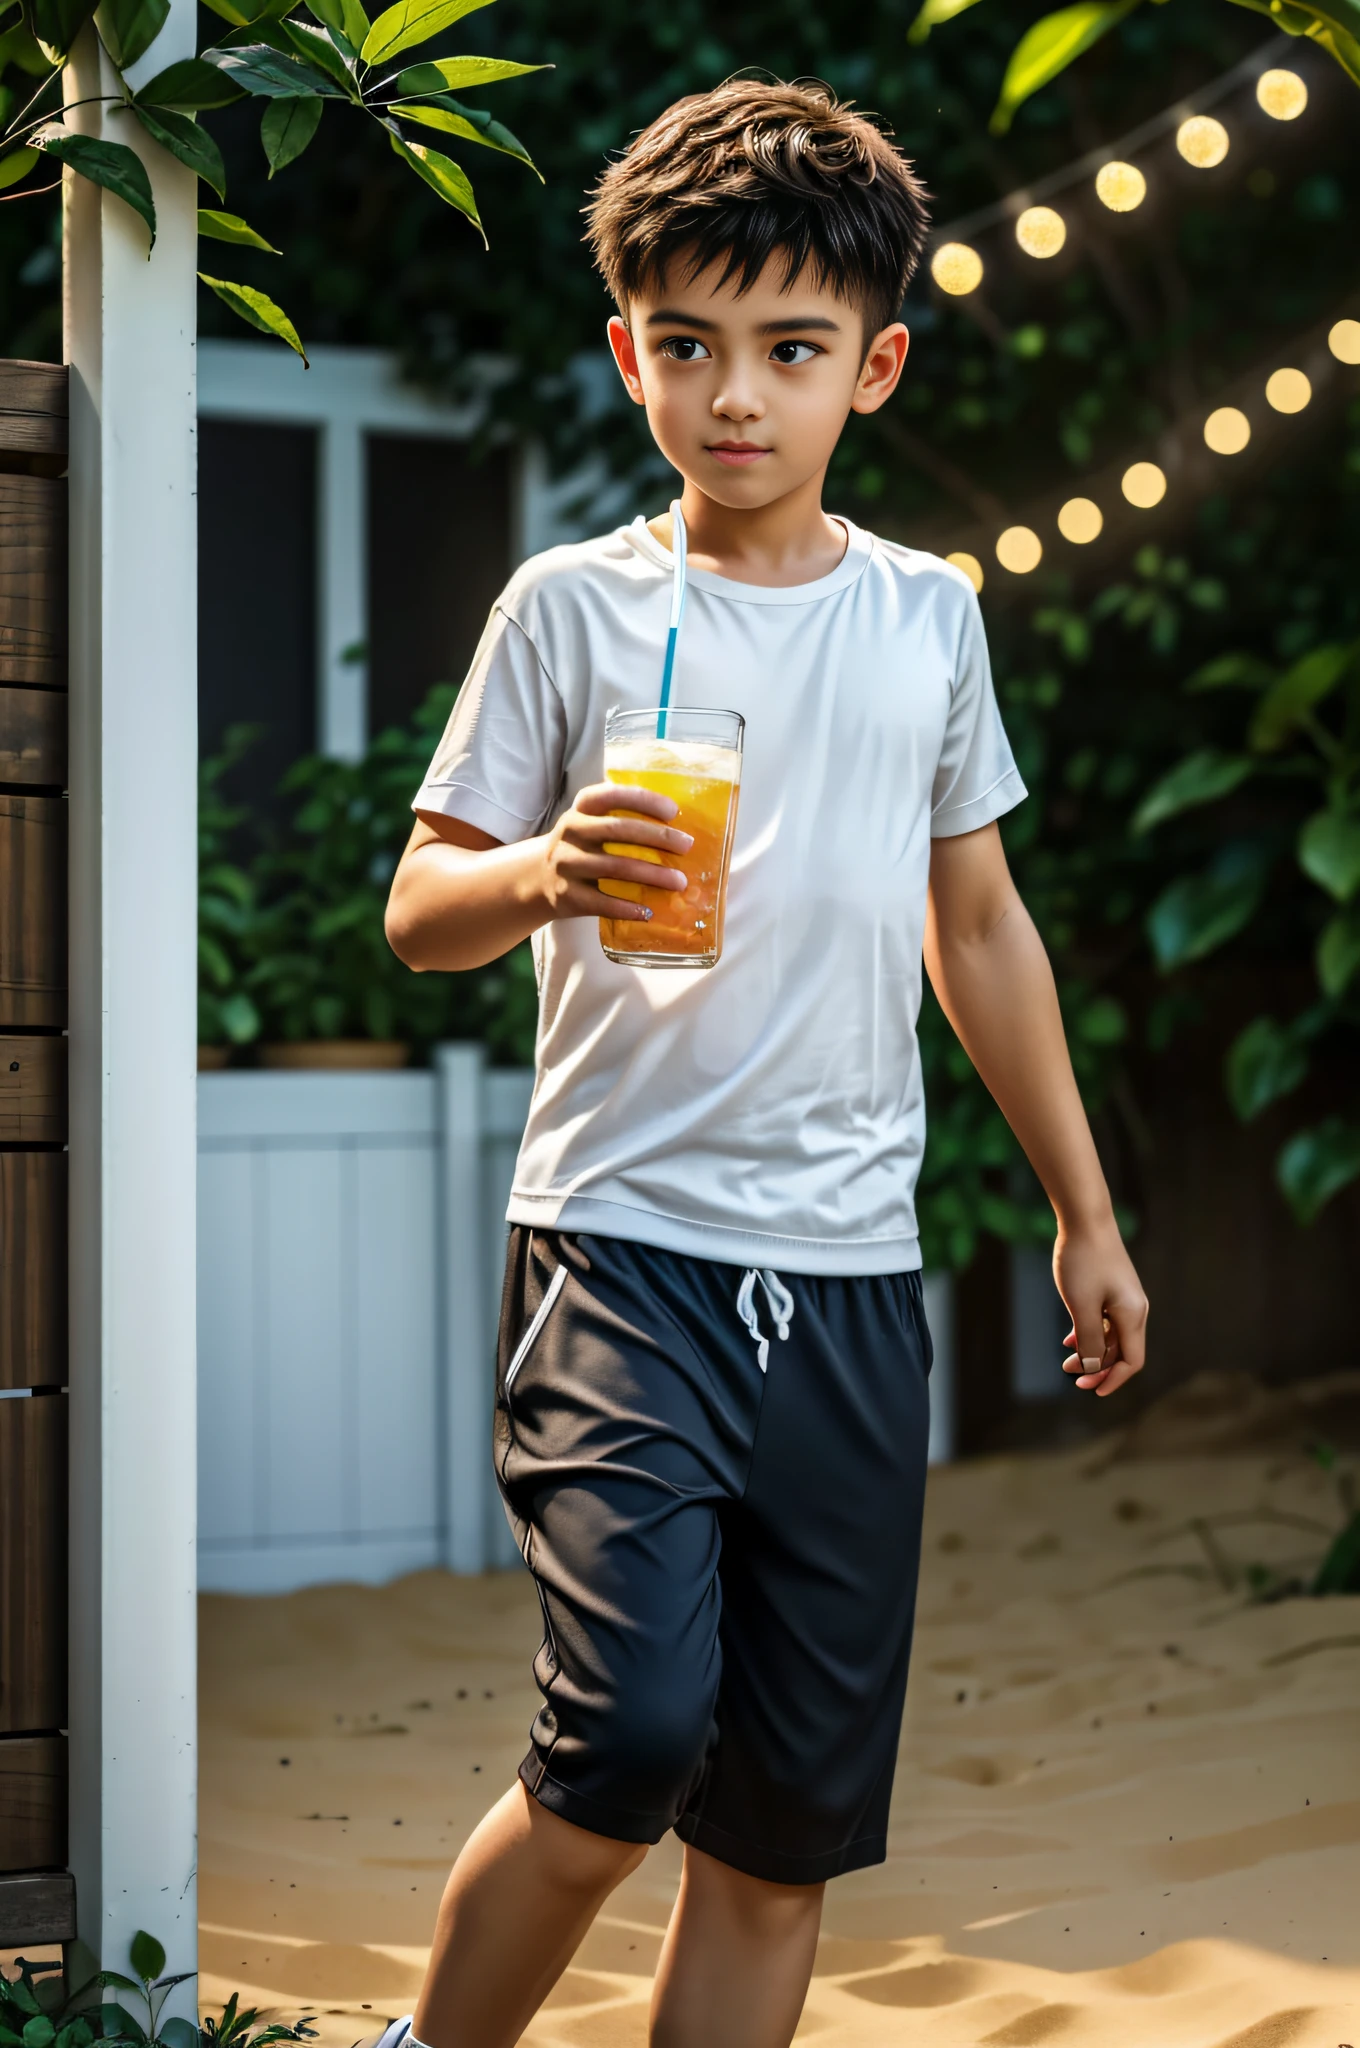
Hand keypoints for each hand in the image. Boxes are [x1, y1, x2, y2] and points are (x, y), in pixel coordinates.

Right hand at [535, 782, 691, 923]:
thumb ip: (620, 817)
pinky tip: (649, 911)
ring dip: (652, 875)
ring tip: (680, 881)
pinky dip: (627, 908)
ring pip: (615, 868)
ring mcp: (566, 864)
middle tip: (687, 846)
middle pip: (618, 830)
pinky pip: (602, 903)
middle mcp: (571, 831)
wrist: (538, 878)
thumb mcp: (591, 822)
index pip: (611, 795)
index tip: (673, 811)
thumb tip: (675, 826)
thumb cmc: (581, 846)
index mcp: (581, 808)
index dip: (643, 800)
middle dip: (657, 837)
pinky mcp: (567, 895)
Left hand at [1054, 1219, 1147, 1397]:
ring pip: (1112, 1335)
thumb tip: (1094, 1369)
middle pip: (1122, 1351)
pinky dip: (1090, 1332)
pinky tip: (1071, 1338)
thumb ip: (1090, 1340)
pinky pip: (1106, 1319)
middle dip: (1098, 1367)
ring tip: (1066, 1359)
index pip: (1132, 1361)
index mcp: (1132, 1315)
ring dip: (1092, 1350)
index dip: (1113, 1380)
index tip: (1091, 1390)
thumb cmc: (1083, 1261)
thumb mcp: (1082, 1306)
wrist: (1086, 1218)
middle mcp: (1134, 1309)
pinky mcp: (1113, 1288)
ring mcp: (1124, 1298)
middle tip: (1070, 1373)